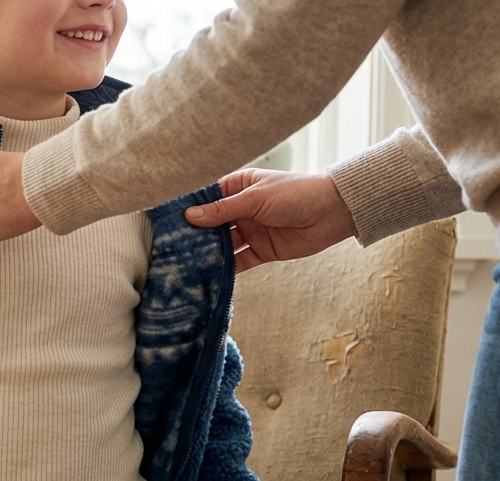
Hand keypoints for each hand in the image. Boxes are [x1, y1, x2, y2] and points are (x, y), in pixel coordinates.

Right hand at [184, 169, 359, 272]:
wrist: (334, 212)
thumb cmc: (296, 193)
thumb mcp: (255, 198)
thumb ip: (222, 209)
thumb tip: (189, 216)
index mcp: (239, 187)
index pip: (207, 197)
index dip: (188, 208)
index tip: (165, 218)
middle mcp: (242, 209)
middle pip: (211, 224)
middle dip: (194, 234)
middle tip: (168, 245)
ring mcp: (251, 231)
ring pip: (222, 244)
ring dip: (207, 253)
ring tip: (183, 262)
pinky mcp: (261, 251)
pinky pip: (238, 261)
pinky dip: (225, 268)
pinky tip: (207, 275)